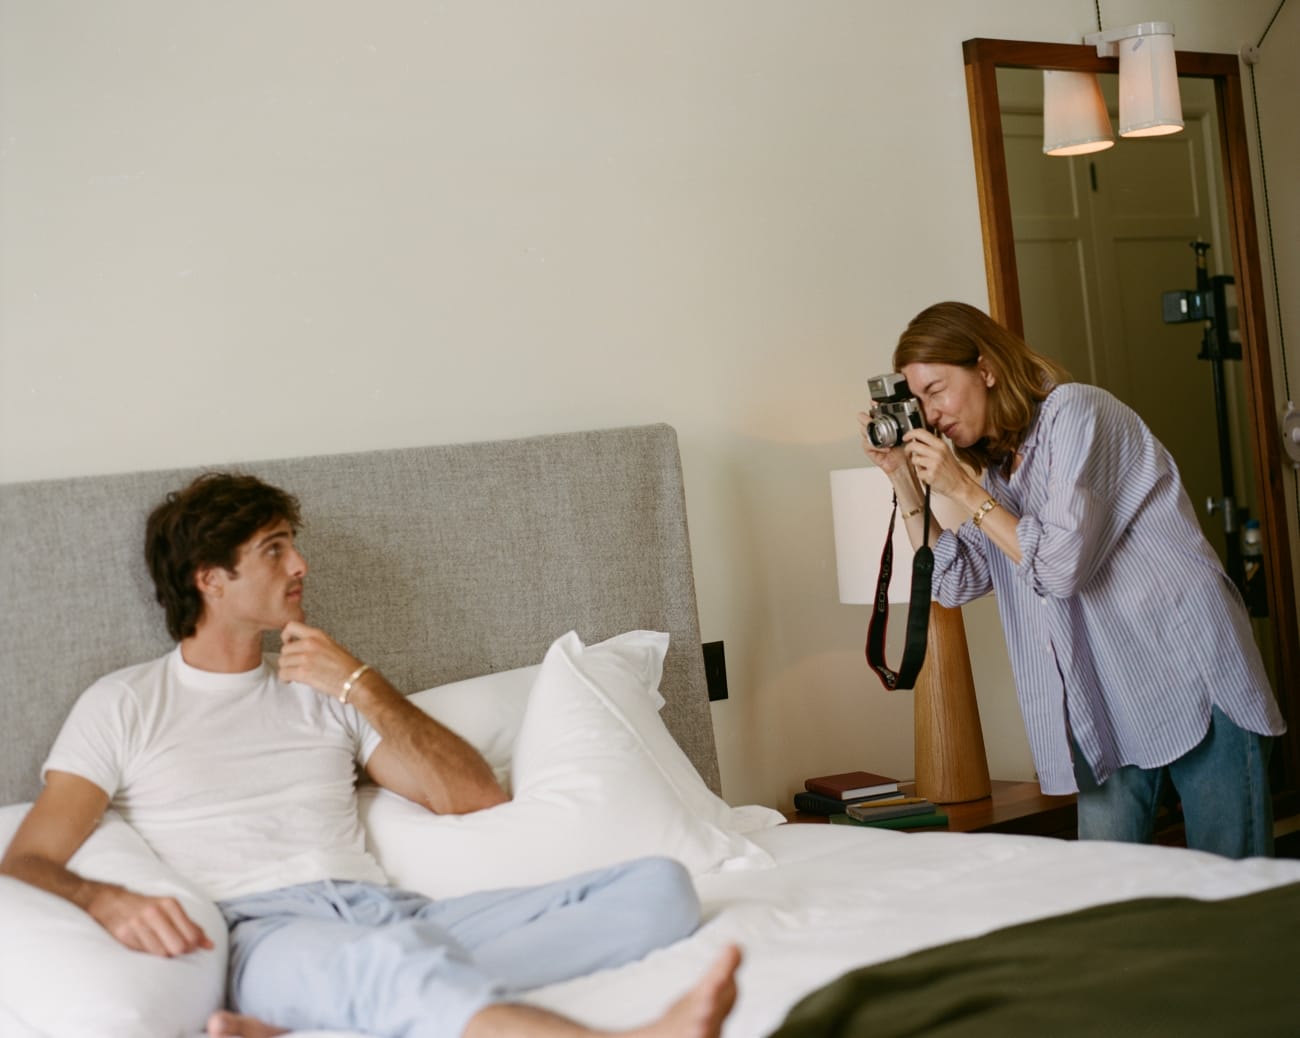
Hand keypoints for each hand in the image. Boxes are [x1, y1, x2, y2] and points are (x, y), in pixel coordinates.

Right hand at [88, 884, 212, 956]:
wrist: (111, 902)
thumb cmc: (147, 908)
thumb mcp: (170, 910)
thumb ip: (191, 927)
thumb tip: (210, 945)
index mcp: (170, 904)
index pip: (191, 935)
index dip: (192, 946)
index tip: (188, 947)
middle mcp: (154, 912)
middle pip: (178, 947)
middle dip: (178, 952)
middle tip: (173, 949)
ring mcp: (138, 924)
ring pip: (161, 953)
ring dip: (162, 954)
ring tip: (157, 945)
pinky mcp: (124, 935)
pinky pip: (143, 954)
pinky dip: (147, 953)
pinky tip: (144, 944)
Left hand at [278, 621, 362, 699]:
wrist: (355, 680)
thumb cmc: (346, 666)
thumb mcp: (330, 645)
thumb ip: (314, 643)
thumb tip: (297, 649)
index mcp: (317, 635)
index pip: (291, 626)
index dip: (286, 636)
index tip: (288, 643)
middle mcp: (310, 644)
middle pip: (284, 649)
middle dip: (288, 659)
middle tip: (295, 666)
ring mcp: (306, 658)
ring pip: (282, 662)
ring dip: (287, 669)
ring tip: (295, 674)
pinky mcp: (303, 672)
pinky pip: (283, 674)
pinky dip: (286, 678)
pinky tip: (293, 680)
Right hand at [858, 412, 908, 476]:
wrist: (906, 465)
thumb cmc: (907, 450)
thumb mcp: (909, 432)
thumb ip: (909, 422)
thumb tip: (913, 411)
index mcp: (885, 423)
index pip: (875, 411)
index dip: (873, 406)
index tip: (873, 401)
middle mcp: (876, 430)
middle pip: (863, 419)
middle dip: (865, 418)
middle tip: (871, 419)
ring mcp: (872, 439)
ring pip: (863, 431)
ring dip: (871, 432)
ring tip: (881, 435)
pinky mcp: (870, 450)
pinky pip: (867, 444)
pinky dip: (877, 446)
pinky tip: (886, 448)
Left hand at [901, 428, 976, 501]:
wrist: (960, 484)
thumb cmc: (952, 470)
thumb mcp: (945, 452)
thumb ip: (932, 445)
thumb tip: (916, 440)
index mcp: (941, 445)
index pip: (921, 433)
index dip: (910, 434)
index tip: (905, 437)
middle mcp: (938, 452)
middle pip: (913, 445)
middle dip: (907, 450)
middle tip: (908, 454)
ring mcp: (934, 463)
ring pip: (914, 459)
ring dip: (917, 465)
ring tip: (925, 468)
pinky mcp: (931, 474)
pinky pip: (918, 472)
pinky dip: (921, 476)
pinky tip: (929, 476)